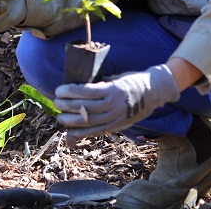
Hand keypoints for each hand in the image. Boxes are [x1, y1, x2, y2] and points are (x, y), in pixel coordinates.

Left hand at [53, 64, 180, 140]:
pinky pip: (97, 131)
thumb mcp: (116, 78)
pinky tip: (71, 132)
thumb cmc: (131, 81)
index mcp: (113, 89)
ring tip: (60, 117)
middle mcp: (114, 105)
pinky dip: (82, 133)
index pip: (86, 91)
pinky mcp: (118, 125)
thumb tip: (78, 87)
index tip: (59, 90)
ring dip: (71, 121)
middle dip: (67, 106)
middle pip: (85, 108)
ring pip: (89, 122)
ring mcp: (116, 117)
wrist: (154, 92)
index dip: (70, 92)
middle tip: (57, 102)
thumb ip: (100, 84)